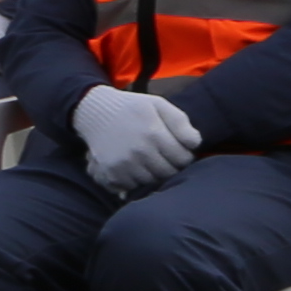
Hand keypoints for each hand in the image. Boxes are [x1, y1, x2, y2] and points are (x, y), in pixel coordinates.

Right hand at [72, 85, 197, 195]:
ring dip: (154, 174)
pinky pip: (133, 186)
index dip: (184, 155)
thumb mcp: (158, 104)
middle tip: (163, 156)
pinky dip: (136, 179)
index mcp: (154, 133)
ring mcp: (124, 164)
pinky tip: (135, 166)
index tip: (177, 150)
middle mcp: (140, 151)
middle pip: (169, 173)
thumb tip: (196, 144)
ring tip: (149, 160)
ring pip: (152, 181)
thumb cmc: (132, 107)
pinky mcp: (112, 173)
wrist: (94, 112)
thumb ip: (180, 122)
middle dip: (170, 166)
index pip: (183, 159)